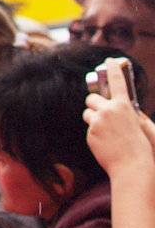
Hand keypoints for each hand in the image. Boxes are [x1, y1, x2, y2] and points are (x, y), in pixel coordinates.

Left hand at [84, 58, 154, 175]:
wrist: (132, 167)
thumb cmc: (139, 148)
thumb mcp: (138, 124)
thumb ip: (127, 112)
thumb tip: (120, 105)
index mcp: (124, 106)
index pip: (117, 81)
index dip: (112, 68)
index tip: (109, 61)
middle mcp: (109, 110)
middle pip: (92, 98)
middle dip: (95, 105)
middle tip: (103, 115)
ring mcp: (98, 121)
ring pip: (88, 113)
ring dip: (93, 120)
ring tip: (107, 134)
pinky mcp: (91, 132)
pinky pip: (89, 128)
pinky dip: (94, 134)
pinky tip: (105, 144)